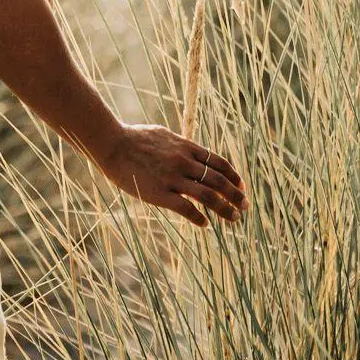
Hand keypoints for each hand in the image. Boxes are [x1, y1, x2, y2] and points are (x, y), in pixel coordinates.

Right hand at [97, 121, 246, 226]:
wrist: (113, 144)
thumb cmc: (136, 138)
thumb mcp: (164, 135)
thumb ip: (181, 144)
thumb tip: (193, 149)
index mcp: (186, 147)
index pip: (219, 163)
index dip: (233, 176)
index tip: (241, 187)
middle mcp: (184, 162)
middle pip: (219, 180)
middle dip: (236, 194)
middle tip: (245, 206)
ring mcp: (173, 178)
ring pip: (208, 196)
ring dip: (225, 209)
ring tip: (234, 218)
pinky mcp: (160, 194)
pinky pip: (186, 209)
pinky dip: (199, 218)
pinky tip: (205, 224)